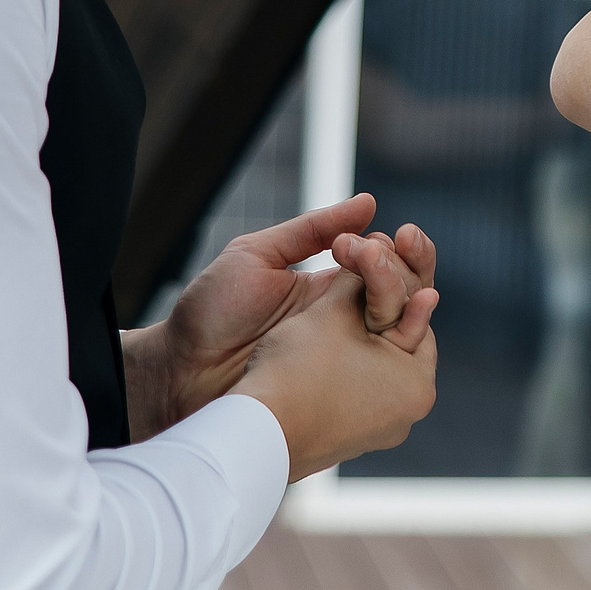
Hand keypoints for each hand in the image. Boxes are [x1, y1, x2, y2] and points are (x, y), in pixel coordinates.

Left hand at [123, 194, 436, 439]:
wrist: (178, 373)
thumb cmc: (210, 312)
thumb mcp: (257, 256)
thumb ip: (311, 229)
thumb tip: (370, 202)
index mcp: (331, 286)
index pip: (386, 263)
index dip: (401, 249)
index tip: (398, 236)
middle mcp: (347, 320)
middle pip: (405, 292)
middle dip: (412, 268)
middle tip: (396, 249)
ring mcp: (347, 355)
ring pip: (403, 326)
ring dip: (408, 300)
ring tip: (390, 286)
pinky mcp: (342, 387)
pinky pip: (385, 368)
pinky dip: (401, 346)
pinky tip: (397, 327)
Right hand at [232, 270, 437, 480]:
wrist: (250, 439)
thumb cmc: (295, 371)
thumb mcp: (334, 310)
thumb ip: (364, 278)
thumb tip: (381, 251)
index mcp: (417, 384)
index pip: (414, 312)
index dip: (390, 275)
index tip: (374, 248)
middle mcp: (405, 414)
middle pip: (396, 337)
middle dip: (374, 301)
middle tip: (355, 268)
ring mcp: (376, 430)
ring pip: (372, 361)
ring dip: (354, 331)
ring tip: (331, 306)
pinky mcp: (345, 437)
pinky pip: (352, 388)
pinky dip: (340, 362)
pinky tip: (316, 344)